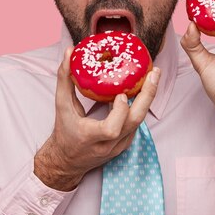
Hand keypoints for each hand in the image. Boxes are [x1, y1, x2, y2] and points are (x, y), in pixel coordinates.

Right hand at [34, 47, 160, 190]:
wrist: (67, 161)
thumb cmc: (64, 132)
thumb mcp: (61, 106)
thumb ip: (64, 79)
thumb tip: (70, 52)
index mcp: (89, 136)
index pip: (111, 129)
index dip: (120, 111)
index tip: (121, 94)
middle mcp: (107, 144)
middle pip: (134, 122)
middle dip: (147, 97)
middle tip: (153, 74)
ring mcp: (119, 146)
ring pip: (139, 122)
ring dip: (147, 98)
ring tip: (152, 77)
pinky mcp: (125, 145)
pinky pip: (137, 123)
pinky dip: (141, 106)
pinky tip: (144, 90)